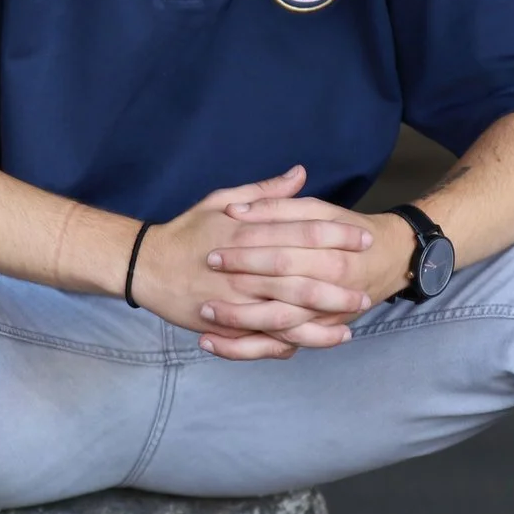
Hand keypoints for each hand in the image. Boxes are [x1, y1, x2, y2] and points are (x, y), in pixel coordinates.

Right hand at [129, 167, 375, 359]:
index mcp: (247, 230)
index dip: (337, 234)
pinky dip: (295, 339)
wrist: (145, 265)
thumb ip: (266, 192)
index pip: (302, 230)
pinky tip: (320, 339)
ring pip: (289, 310)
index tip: (365, 237)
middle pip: (301, 274)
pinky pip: (266, 336)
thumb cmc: (187, 230)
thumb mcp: (222, 199)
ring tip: (354, 315)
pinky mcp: (227, 323)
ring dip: (324, 315)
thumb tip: (301, 174)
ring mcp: (236, 298)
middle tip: (368, 283)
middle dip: (338, 281)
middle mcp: (245, 266)